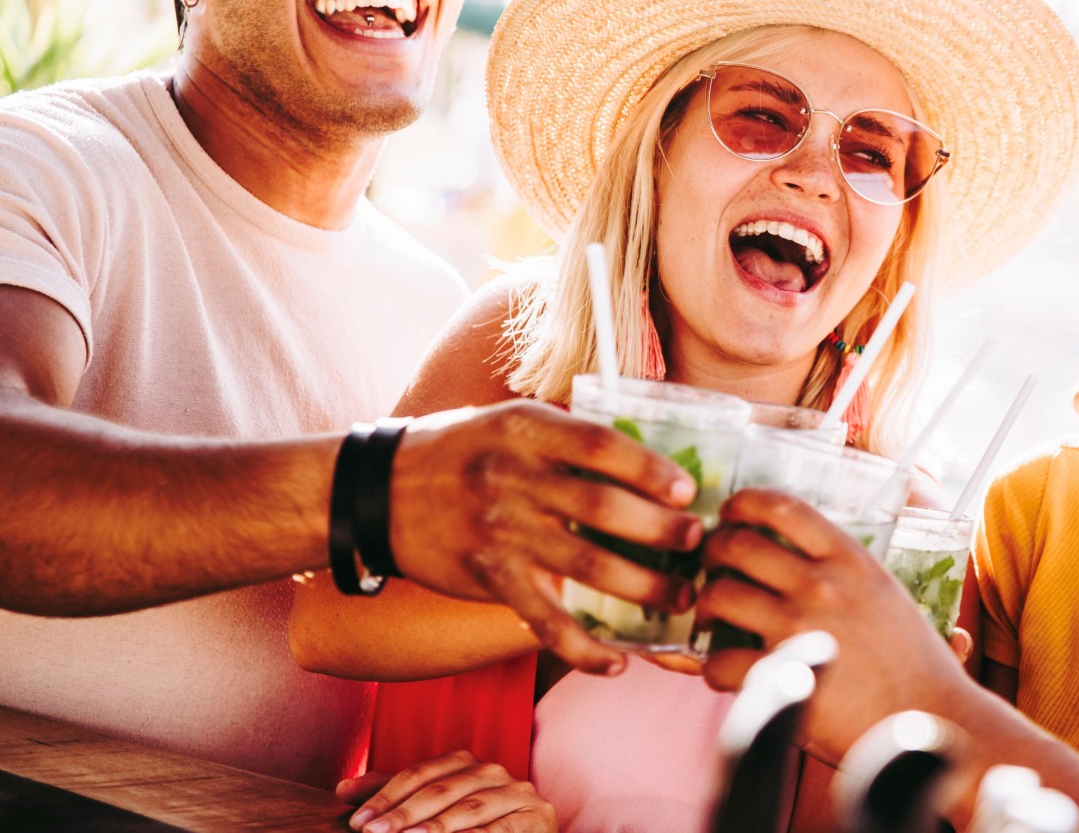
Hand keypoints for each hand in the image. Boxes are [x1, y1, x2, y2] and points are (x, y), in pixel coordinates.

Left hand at [336, 751, 554, 832]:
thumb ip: (397, 797)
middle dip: (404, 814)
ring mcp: (517, 793)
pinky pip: (501, 829)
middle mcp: (493, 772)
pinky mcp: (536, 816)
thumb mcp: (436, 809)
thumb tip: (343, 789)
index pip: (420, 773)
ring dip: (436, 827)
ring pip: (470, 809)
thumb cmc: (477, 824)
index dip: (387, 794)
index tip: (358, 821)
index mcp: (466, 763)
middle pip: (441, 790)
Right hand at [387, 399, 703, 673]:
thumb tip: (647, 453)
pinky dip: (581, 646)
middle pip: (600, 507)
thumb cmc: (461, 451)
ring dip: (641, 586)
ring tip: (680, 598)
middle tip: (698, 543)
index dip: (649, 469)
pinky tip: (616, 661)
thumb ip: (567, 437)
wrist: (376, 493)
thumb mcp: (509, 421)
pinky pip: (543, 619)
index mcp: (525, 429)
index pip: (599, 445)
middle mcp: (512, 478)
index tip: (687, 490)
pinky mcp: (486, 578)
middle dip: (659, 530)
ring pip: (585, 565)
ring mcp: (499, 531)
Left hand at [697, 488, 980, 762]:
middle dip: (714, 552)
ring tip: (710, 618)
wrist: (932, 721)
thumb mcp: (893, 600)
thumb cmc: (920, 667)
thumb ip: (854, 577)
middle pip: (740, 545)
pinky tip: (721, 671)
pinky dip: (711, 667)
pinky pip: (720, 662)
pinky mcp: (781, 677)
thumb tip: (821, 561)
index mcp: (852, 561)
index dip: (746, 503)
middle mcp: (821, 586)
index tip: (732, 512)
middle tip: (712, 567)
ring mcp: (798, 629)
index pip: (786, 508)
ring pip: (720, 596)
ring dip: (705, 605)